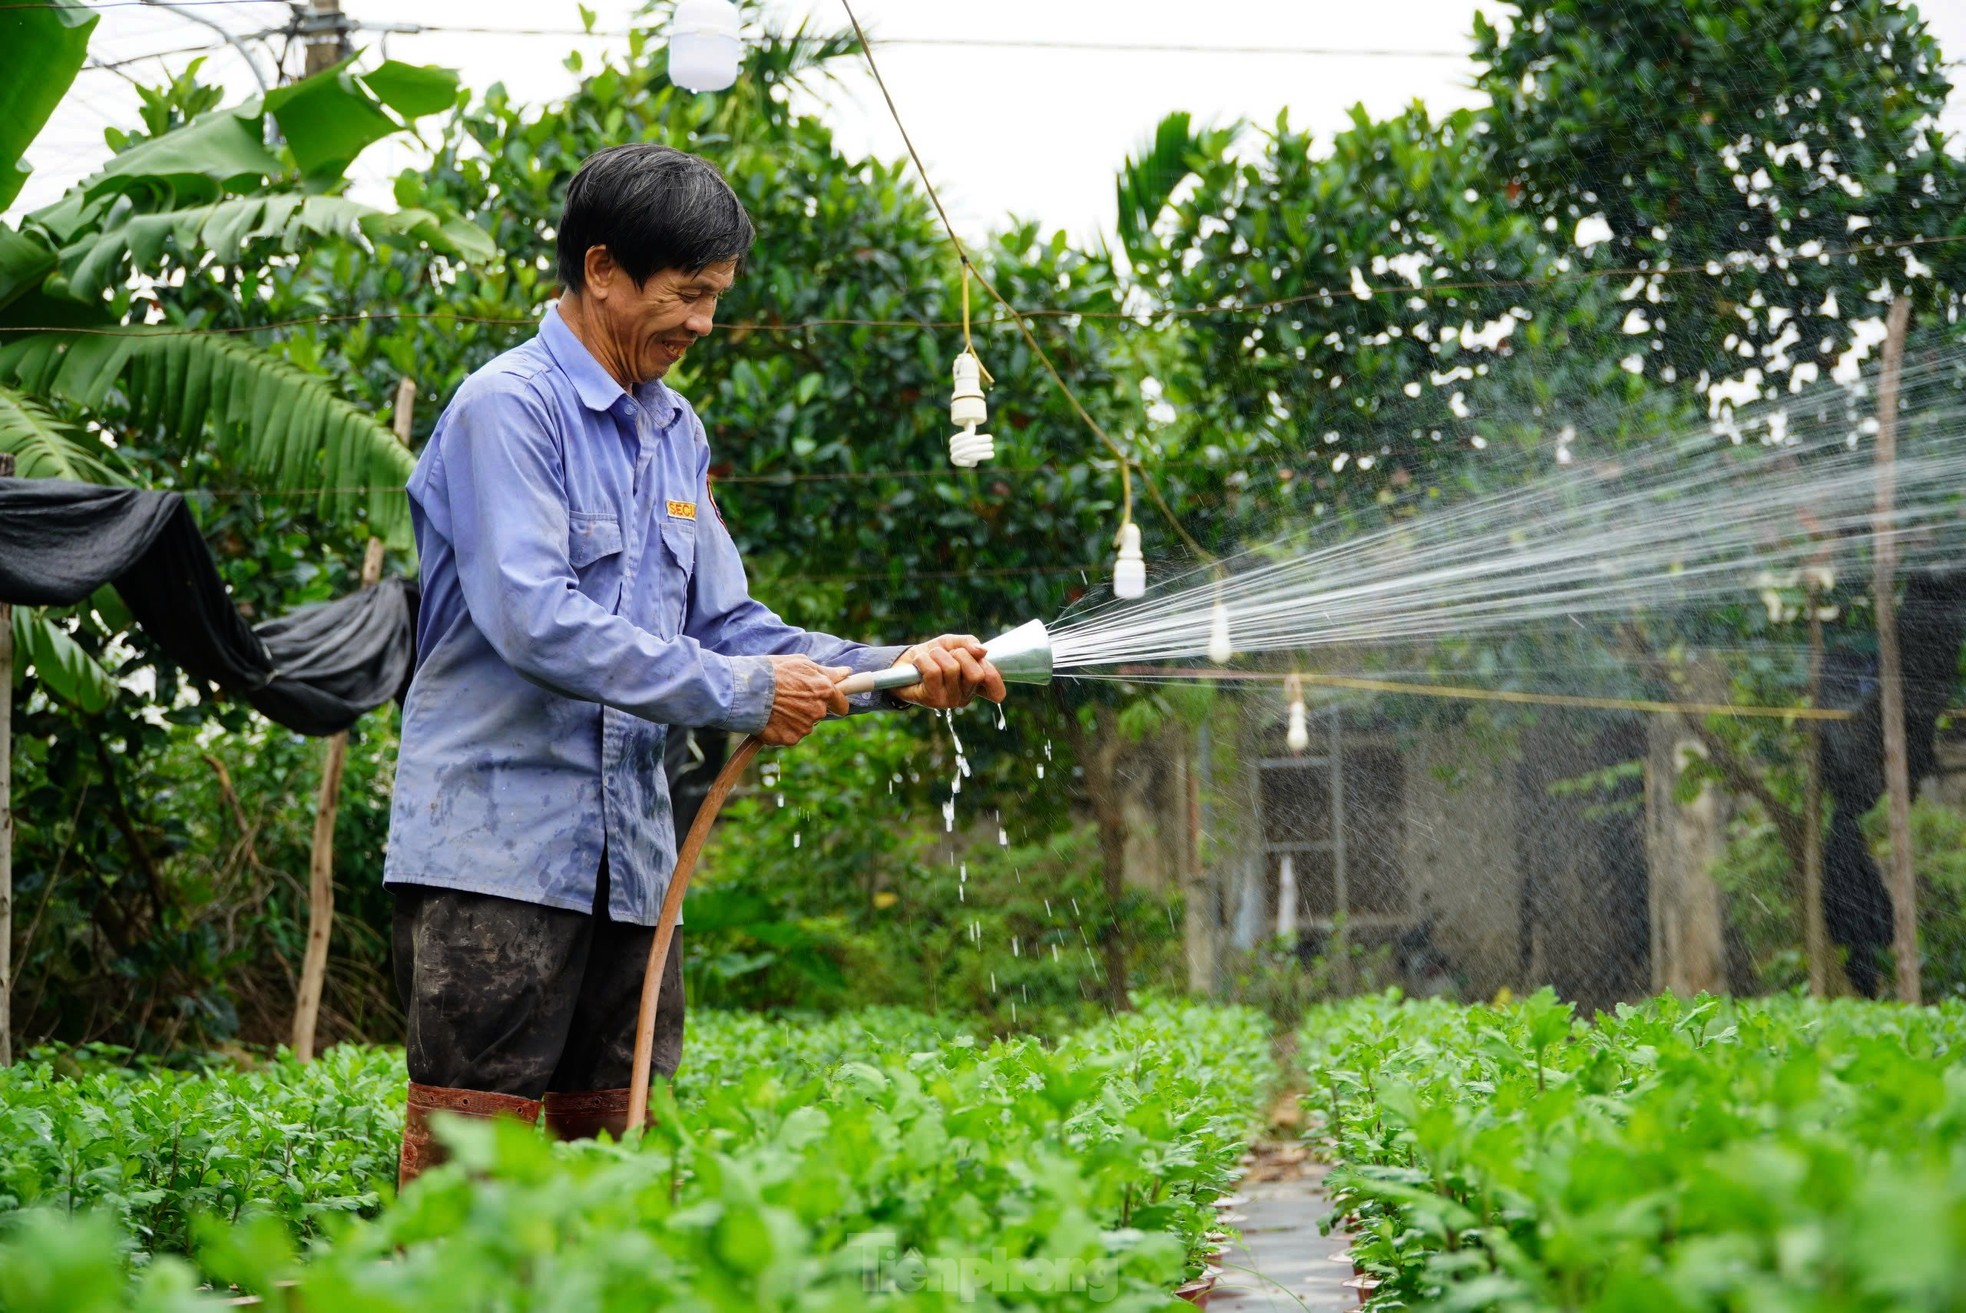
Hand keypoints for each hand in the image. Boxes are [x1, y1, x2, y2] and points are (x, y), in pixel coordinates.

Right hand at [761, 655, 850, 745]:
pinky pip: (790, 735)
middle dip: (808, 708)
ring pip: (804, 725)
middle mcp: (818, 710)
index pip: (841, 705)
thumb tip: (846, 673)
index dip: (835, 704)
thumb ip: (826, 672)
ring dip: (794, 719)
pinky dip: (782, 729)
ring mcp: (805, 727)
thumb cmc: (773, 672)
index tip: (829, 703)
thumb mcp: (801, 663)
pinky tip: (771, 718)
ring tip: (776, 706)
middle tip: (788, 698)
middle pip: (819, 714)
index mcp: (824, 690)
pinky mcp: (791, 738)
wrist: (746, 690)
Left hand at [891, 634, 1006, 708]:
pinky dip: (924, 659)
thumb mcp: (952, 643)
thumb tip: (982, 651)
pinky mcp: (932, 700)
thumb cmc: (932, 655)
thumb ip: (968, 644)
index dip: (995, 678)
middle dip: (961, 654)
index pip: (996, 690)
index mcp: (975, 685)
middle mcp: (965, 696)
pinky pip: (933, 672)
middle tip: (950, 654)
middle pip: (977, 674)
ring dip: (939, 654)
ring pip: (953, 669)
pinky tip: (919, 663)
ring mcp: (949, 701)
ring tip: (931, 656)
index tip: (982, 660)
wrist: (903, 664)